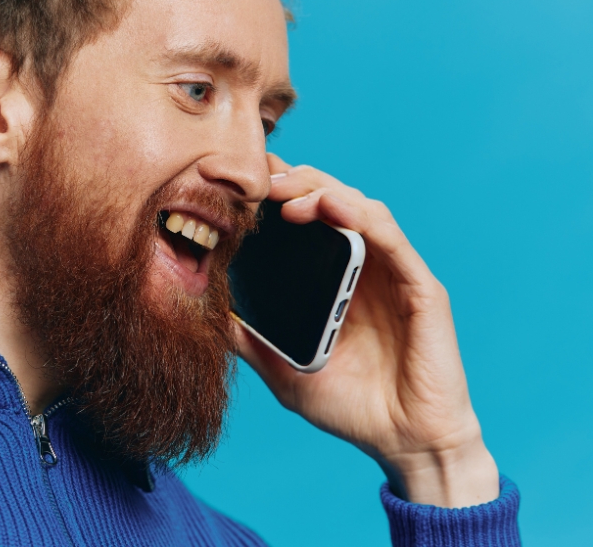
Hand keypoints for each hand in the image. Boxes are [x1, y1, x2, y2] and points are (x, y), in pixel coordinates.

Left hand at [236, 153, 499, 507]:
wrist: (401, 443)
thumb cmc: (349, 406)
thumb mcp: (283, 369)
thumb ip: (250, 340)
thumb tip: (206, 315)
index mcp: (334, 280)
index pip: (308, 222)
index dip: (279, 196)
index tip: (242, 185)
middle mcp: (364, 268)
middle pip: (331, 203)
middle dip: (295, 184)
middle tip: (261, 184)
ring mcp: (393, 274)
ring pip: (361, 209)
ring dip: (322, 193)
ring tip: (286, 197)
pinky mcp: (420, 287)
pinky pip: (392, 240)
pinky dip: (361, 217)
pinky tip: (330, 207)